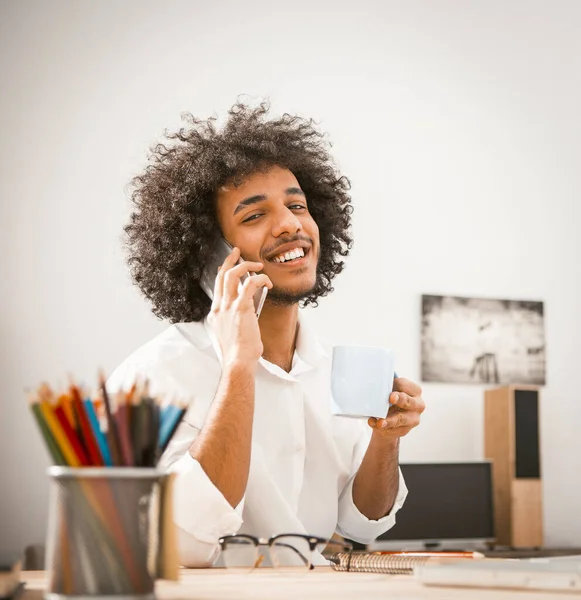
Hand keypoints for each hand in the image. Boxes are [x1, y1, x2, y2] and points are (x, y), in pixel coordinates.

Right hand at [207, 247, 272, 369]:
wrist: (237, 362)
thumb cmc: (238, 354)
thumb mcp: (231, 335)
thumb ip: (234, 323)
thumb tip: (246, 317)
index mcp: (215, 314)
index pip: (216, 287)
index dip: (222, 273)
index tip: (227, 266)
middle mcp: (219, 307)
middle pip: (221, 276)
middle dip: (229, 261)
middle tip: (237, 252)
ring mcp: (228, 307)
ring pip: (231, 275)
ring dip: (245, 266)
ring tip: (257, 264)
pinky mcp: (240, 308)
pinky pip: (249, 284)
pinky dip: (259, 279)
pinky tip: (267, 282)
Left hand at [368, 378, 424, 438]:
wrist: (391, 419)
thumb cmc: (392, 399)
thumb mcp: (391, 391)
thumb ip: (387, 387)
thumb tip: (375, 382)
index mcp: (415, 391)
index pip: (405, 385)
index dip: (395, 384)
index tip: (389, 383)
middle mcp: (418, 405)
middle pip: (408, 401)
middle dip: (400, 399)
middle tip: (391, 398)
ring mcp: (413, 419)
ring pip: (401, 419)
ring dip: (389, 420)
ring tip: (380, 422)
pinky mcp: (404, 430)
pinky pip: (393, 429)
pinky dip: (381, 427)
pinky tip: (374, 423)